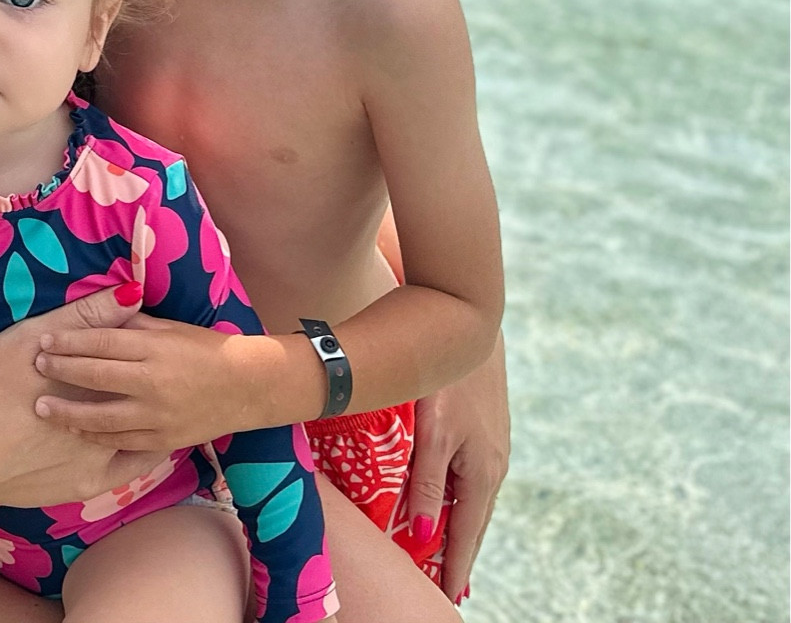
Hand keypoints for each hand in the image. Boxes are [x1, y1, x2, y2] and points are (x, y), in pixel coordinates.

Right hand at [0, 288, 162, 506]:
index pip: (133, 354)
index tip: (137, 329)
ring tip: (143, 394)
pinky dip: (137, 448)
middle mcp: (107, 422)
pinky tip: (138, 436)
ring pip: (139, 430)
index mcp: (96, 381)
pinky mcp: (87, 486)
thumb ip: (84, 317)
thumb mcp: (31, 338)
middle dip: (145, 377)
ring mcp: (100, 460)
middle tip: (140, 362)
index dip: (138, 339)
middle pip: (141, 394)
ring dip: (144, 410)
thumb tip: (132, 293)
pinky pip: (127, 467)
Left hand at [30, 319, 299, 451]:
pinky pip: (122, 440)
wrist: (245, 387)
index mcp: (153, 348)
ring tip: (43, 406)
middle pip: (96, 375)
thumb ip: (133, 323)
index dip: (69, 341)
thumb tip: (100, 310)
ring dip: (69, 411)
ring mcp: (157, 415)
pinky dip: (96, 436)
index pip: (101, 342)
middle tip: (36, 366)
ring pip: (103, 416)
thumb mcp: (170, 327)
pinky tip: (76, 430)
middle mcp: (152, 381)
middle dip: (62, 371)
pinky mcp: (163, 439)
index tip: (44, 340)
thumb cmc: (204, 348)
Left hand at [404, 337, 509, 599]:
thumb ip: (426, 485)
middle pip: (470, 520)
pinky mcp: (484, 425)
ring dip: (454, 522)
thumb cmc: (448, 378)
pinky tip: (444, 494)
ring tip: (438, 548)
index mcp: (483, 474)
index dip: (453, 566)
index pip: (465, 535)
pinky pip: (468, 473)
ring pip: (469, 496)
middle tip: (439, 581)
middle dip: (454, 550)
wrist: (469, 320)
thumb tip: (422, 536)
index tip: (445, 596)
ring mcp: (491, 444)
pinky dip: (455, 493)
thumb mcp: (434, 434)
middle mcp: (493, 465)